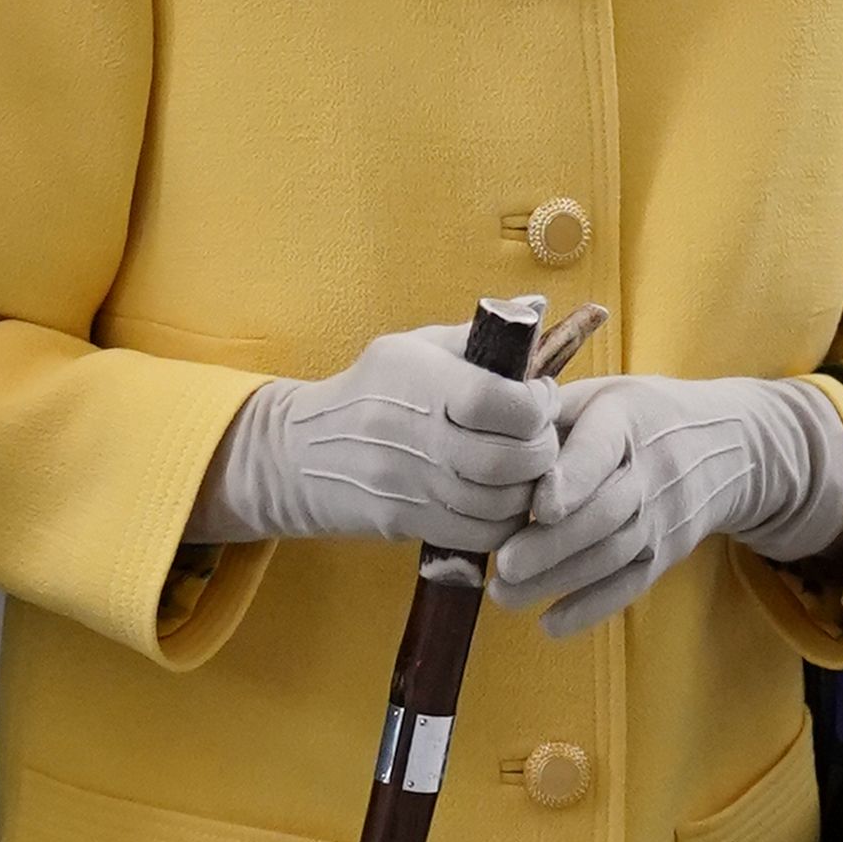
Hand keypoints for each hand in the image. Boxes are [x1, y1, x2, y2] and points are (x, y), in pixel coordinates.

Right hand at [185, 323, 562, 551]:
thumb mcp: (413, 347)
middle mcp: (414, 435)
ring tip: (524, 467)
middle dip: (542, 449)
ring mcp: (410, 486)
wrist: (299, 452)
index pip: (499, 402)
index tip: (540, 396)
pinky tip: (501, 496)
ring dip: (528, 488)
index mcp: (420, 380)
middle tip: (541, 436)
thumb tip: (537, 306)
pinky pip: (481, 535)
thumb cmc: (371, 389)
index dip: (537, 403)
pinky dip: (505, 520)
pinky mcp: (409, 523)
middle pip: (508, 459)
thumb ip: (477, 336)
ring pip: (501, 504)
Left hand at [488, 375, 842, 638]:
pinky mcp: (667, 552)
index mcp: (626, 419)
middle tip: (503, 566)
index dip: (572, 479)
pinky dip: (591, 608)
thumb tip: (491, 432)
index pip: (601, 449)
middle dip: (552, 545)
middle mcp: (651, 470)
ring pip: (612, 555)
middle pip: (604, 514)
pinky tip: (550, 623)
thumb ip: (550, 412)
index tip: (538, 508)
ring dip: (558, 580)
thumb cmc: (640, 416)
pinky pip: (630, 585)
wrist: (728, 446)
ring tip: (504, 594)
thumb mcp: (602, 394)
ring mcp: (663, 516)